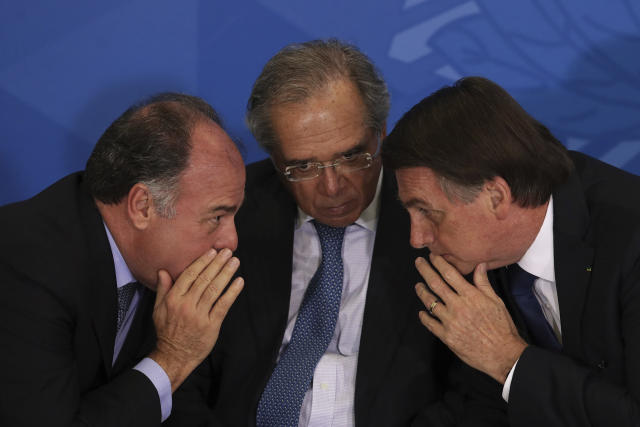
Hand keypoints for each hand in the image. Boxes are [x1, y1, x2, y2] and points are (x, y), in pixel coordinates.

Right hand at [150, 248, 243, 391]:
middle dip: (217, 263)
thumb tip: (163, 271)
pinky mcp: (211, 325)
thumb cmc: (167, 331)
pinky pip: (223, 305)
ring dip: (226, 273)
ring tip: (234, 262)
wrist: (174, 356)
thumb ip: (163, 289)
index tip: (212, 252)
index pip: (189, 275)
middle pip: (204, 280)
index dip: (202, 262)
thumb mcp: (158, 309)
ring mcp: (199, 315)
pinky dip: (232, 292)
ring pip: (215, 290)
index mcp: (173, 299)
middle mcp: (186, 305)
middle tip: (227, 251)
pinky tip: (239, 282)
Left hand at [415, 254, 526, 383]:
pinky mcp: (446, 336)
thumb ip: (483, 283)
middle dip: (425, 270)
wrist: (502, 353)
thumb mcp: (496, 301)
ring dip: (422, 292)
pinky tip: (422, 312)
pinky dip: (424, 316)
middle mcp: (458, 306)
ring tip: (418, 286)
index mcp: (470, 296)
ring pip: (430, 302)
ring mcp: (450, 322)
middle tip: (418, 262)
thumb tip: (479, 265)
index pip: (449, 274)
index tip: (432, 257)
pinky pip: (430, 323)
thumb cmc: (502, 327)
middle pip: (435, 284)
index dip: (438, 263)